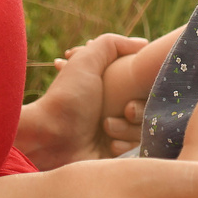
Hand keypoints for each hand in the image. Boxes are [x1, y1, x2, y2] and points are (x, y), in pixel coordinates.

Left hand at [13, 33, 146, 167]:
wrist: (50, 139)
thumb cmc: (68, 98)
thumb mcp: (86, 60)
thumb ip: (111, 44)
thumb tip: (144, 42)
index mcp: (113, 87)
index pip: (144, 85)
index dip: (142, 89)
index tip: (128, 93)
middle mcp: (116, 107)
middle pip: (148, 108)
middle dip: (136, 110)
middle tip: (124, 111)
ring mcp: (117, 132)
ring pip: (144, 130)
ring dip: (126, 129)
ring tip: (105, 129)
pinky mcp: (116, 155)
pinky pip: (135, 150)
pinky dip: (123, 147)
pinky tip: (107, 146)